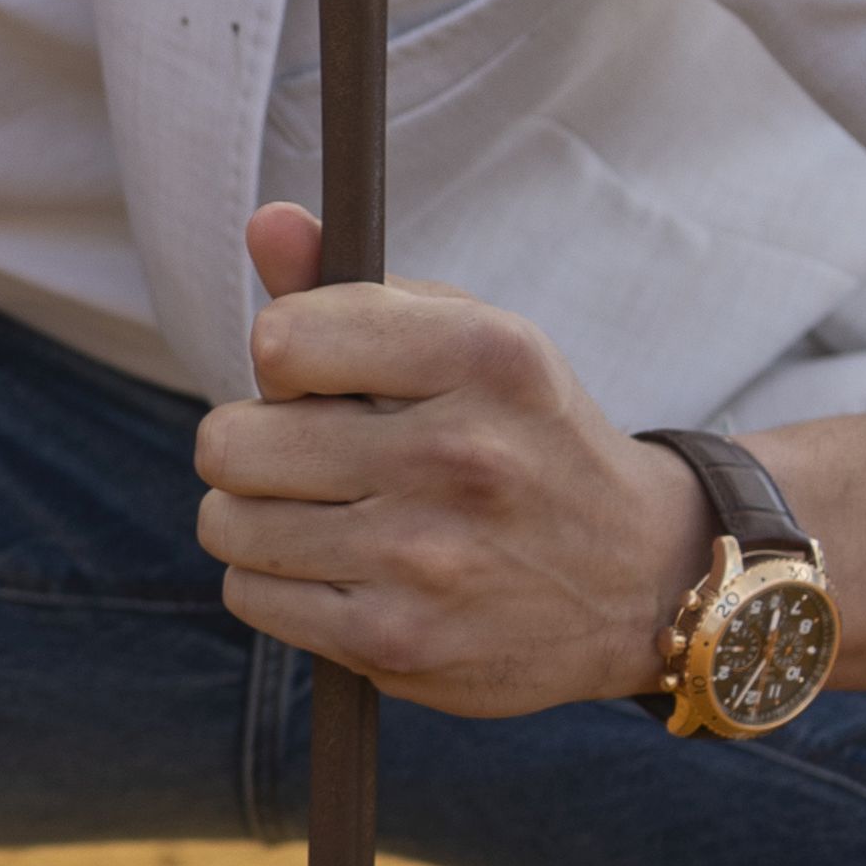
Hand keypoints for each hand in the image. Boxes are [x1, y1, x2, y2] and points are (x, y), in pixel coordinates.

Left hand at [195, 206, 709, 718]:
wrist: (639, 578)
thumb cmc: (527, 440)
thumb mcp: (472, 341)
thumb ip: (353, 288)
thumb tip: (267, 222)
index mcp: (483, 356)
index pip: (280, 341)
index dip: (283, 360)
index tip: (323, 381)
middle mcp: (458, 456)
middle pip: (230, 440)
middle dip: (255, 444)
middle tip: (313, 457)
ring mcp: (425, 559)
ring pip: (227, 522)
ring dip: (257, 517)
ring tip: (328, 515)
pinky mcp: (397, 643)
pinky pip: (250, 596)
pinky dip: (275, 583)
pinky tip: (341, 570)